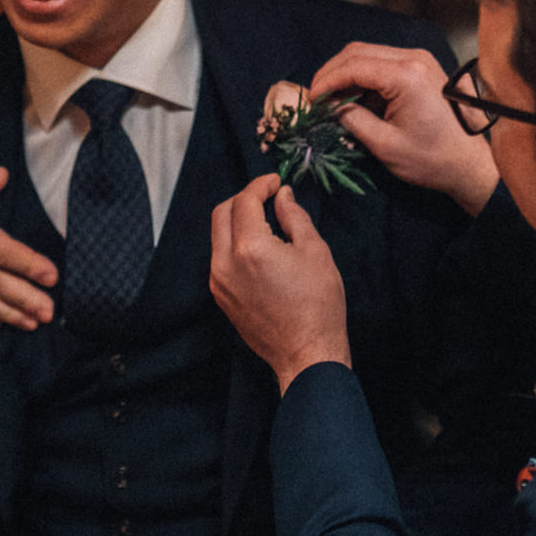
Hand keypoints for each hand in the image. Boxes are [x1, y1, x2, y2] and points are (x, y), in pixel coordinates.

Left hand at [209, 175, 349, 391]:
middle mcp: (225, 263)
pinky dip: (234, 243)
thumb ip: (294, 216)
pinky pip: (220, 258)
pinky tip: (259, 248)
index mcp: (250, 248)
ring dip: (236, 221)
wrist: (306, 353)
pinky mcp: (221, 297)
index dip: (260, 185)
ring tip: (266, 222)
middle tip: (267, 197)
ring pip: (218, 236)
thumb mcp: (315, 252)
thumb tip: (282, 196)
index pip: (244, 201)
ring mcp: (219, 282)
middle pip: (222, 213)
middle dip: (243, 199)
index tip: (275, 182)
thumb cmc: (318, 304)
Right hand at [310, 44, 499, 213]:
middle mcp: (413, 58)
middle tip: (317, 98)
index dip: (326, 81)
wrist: (471, 163)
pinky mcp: (421, 67)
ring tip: (333, 100)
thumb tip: (331, 108)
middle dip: (332, 73)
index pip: (353, 66)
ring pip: (369, 54)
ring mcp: (419, 60)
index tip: (311, 101)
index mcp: (405, 75)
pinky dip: (364, 76)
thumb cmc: (432, 158)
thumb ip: (353, 120)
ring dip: (347, 74)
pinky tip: (355, 98)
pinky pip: (383, 62)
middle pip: (357, 52)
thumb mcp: (385, 144)